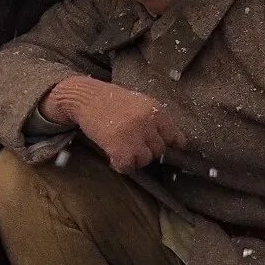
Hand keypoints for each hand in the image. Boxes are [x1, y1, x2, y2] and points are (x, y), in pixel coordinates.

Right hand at [43, 76, 183, 175]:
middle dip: (146, 149)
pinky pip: (128, 166)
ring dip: (134, 158)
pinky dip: (120, 164)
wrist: (86, 98)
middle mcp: (148, 123)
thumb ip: (156, 119)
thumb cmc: (111, 100)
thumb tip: (178, 142)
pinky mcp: (120, 149)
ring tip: (121, 147)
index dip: (169, 143)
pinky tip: (113, 155)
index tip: (166, 147)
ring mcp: (134, 136)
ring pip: (145, 160)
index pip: (173, 136)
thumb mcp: (139, 103)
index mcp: (156, 111)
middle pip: (159, 150)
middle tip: (131, 142)